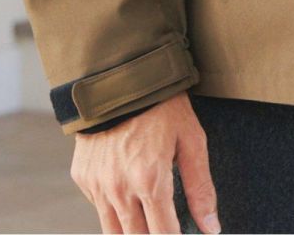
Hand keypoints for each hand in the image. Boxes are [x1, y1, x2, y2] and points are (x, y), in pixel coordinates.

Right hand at [70, 92, 220, 234]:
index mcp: (150, 180)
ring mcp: (97, 185)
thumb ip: (200, 187)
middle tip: (165, 226)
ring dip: (132, 232)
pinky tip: (127, 194)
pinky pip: (98, 207)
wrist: (119, 75)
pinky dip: (113, 209)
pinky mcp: (82, 177)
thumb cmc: (162, 105)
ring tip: (148, 221)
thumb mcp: (191, 139)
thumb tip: (211, 228)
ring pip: (113, 232)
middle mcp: (119, 188)